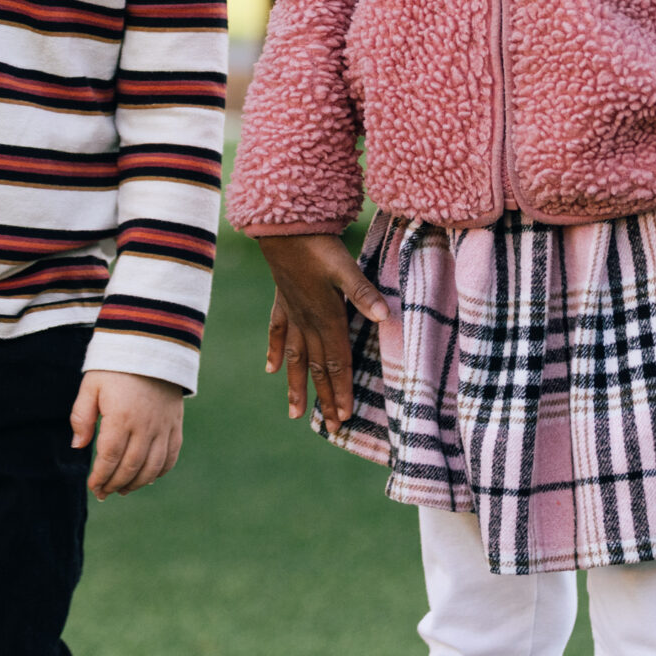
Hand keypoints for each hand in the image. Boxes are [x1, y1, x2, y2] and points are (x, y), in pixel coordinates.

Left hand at [71, 370, 185, 499]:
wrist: (151, 344)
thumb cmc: (115, 367)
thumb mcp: (91, 385)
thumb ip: (81, 416)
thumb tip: (77, 447)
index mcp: (121, 417)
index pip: (109, 458)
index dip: (100, 477)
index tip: (93, 486)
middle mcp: (145, 425)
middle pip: (131, 467)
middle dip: (115, 484)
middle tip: (104, 493)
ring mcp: (163, 426)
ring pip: (152, 467)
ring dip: (137, 483)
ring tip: (123, 489)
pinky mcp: (175, 423)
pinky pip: (171, 455)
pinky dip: (160, 471)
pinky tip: (148, 478)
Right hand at [257, 233, 387, 424]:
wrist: (284, 228)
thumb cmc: (318, 246)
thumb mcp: (346, 267)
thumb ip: (363, 293)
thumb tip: (384, 316)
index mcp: (327, 319)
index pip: (337, 364)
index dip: (341, 391)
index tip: (344, 418)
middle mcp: (308, 323)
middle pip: (318, 368)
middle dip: (325, 399)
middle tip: (331, 427)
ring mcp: (292, 314)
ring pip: (295, 359)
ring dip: (297, 386)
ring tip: (295, 413)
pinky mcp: (282, 302)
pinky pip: (277, 333)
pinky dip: (274, 352)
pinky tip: (271, 369)